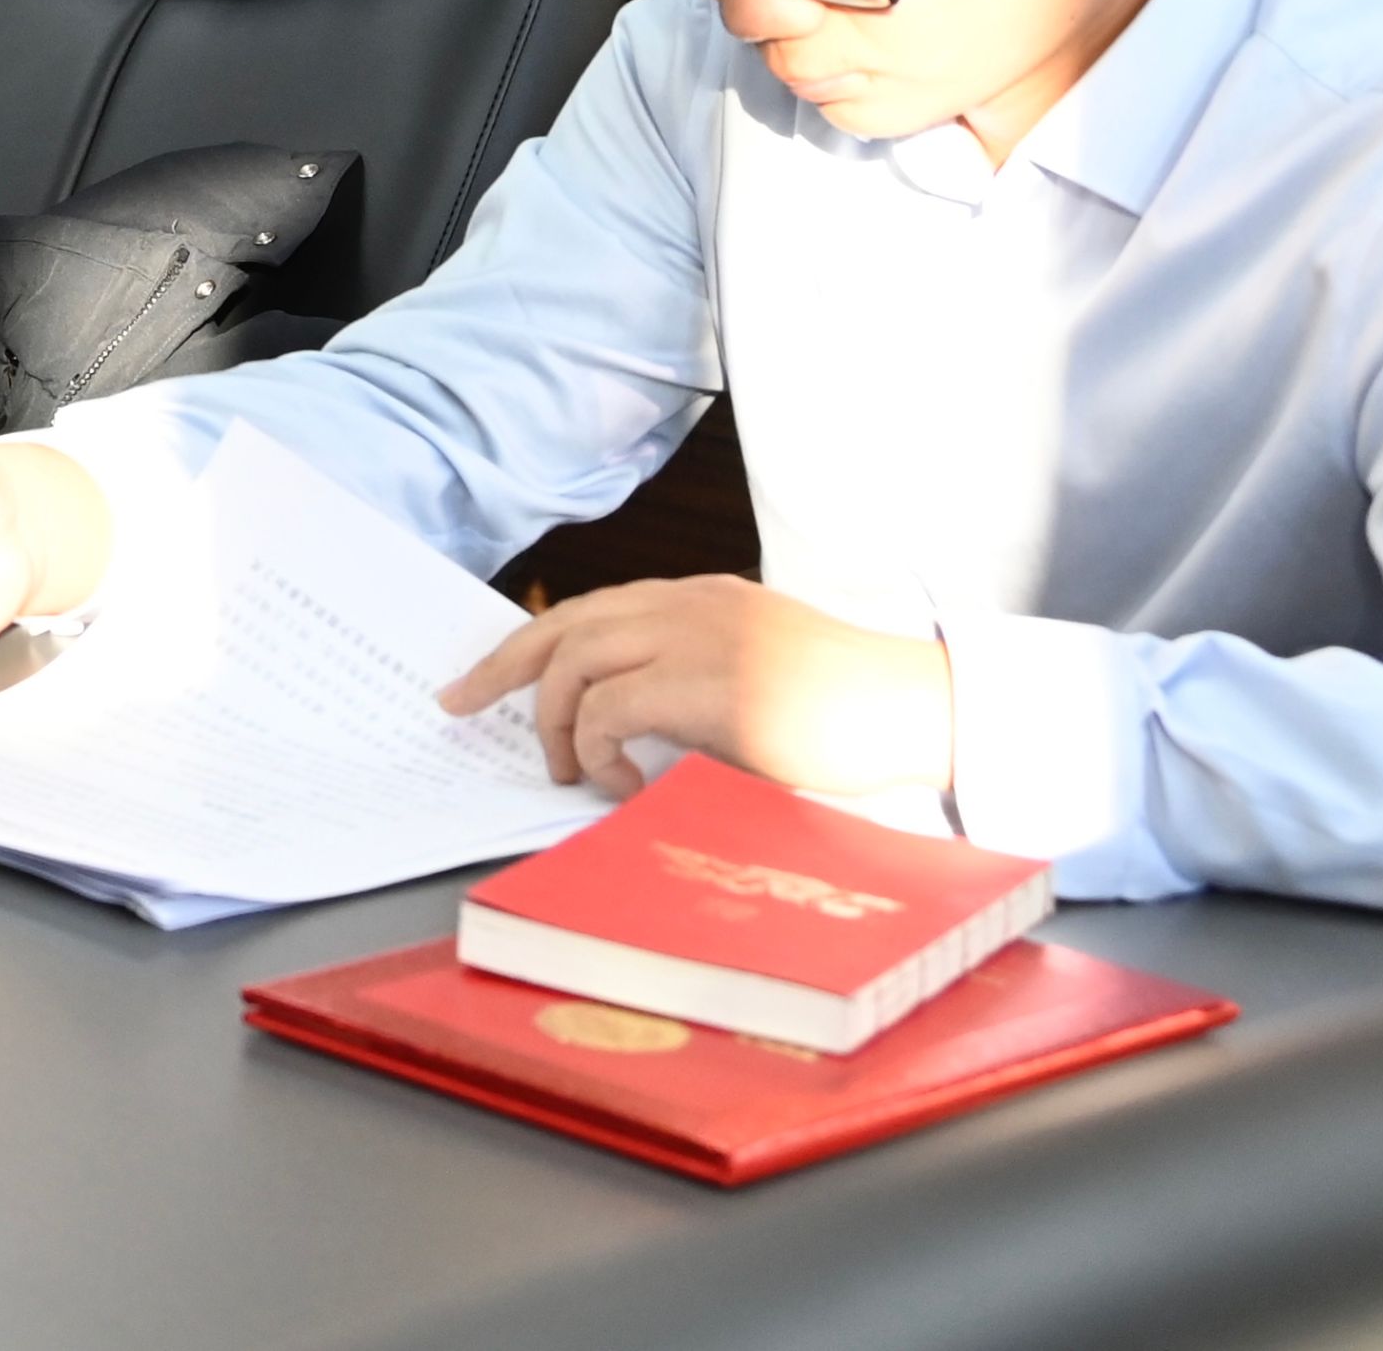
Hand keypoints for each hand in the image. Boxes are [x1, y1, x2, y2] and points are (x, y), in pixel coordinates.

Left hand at [438, 575, 953, 799]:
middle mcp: (692, 605)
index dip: (526, 644)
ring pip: (577, 664)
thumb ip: (689, 680)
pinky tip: (623, 783)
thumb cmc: (844, 712)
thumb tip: (615, 724)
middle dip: (502, 671)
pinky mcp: (714, 686)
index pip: (589, 611)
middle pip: (563, 627)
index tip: (476, 678)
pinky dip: (598, 749)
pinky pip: (611, 710)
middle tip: (461, 707)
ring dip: (557, 725)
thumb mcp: (754, 677)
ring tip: (573, 772)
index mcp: (700, 599)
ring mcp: (702, 639)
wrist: (922, 710)